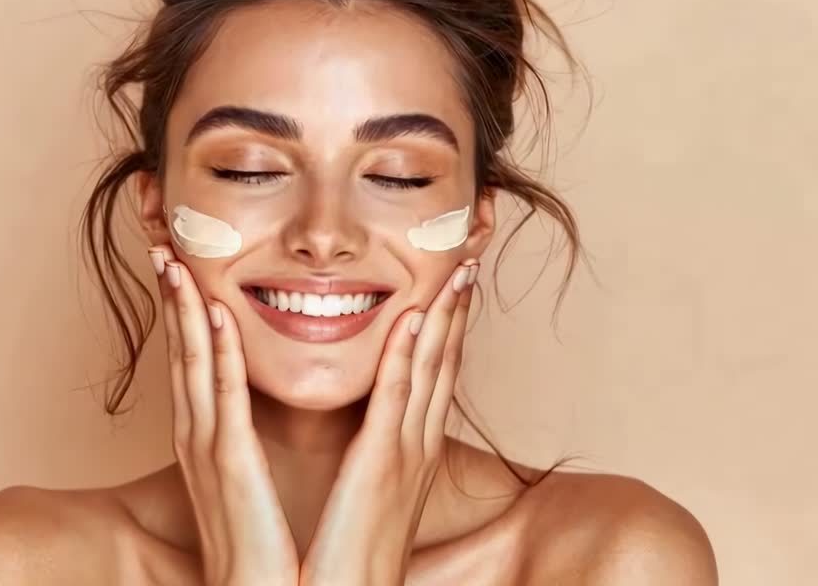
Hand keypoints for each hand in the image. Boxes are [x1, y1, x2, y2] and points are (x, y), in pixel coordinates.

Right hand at [148, 245, 299, 585]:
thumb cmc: (264, 545)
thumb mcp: (249, 479)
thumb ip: (247, 438)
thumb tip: (255, 406)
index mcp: (207, 436)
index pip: (193, 358)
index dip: (183, 308)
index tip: (180, 261)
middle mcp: (199, 435)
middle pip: (181, 350)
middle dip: (171, 296)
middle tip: (160, 241)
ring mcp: (209, 449)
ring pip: (194, 363)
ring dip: (186, 309)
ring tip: (175, 258)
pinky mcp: (231, 467)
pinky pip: (224, 399)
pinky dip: (219, 354)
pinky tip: (217, 315)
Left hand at [299, 259, 479, 585]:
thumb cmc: (348, 558)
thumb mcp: (369, 498)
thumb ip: (374, 461)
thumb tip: (371, 439)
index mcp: (411, 453)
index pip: (433, 378)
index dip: (447, 330)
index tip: (453, 288)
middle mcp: (417, 448)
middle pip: (443, 364)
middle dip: (457, 313)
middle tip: (470, 262)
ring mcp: (403, 454)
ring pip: (429, 370)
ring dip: (442, 317)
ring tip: (456, 271)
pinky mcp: (379, 466)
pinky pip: (394, 400)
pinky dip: (405, 356)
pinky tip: (413, 319)